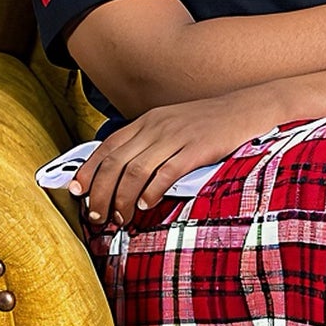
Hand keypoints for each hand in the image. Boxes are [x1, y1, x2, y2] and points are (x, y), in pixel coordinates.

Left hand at [69, 96, 265, 227]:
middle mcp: (157, 126)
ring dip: (122, 198)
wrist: (248, 109)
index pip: (108, 146)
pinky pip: (166, 172)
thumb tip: (127, 171)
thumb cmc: (211, 122)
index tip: (77, 190)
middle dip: (100, 192)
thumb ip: (151, 142)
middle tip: (97, 215)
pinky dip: (152, 191)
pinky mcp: (197, 149)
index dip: (89, 170)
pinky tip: (146, 204)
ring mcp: (177, 137)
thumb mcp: (174, 124)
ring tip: (120, 217)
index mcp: (148, 120)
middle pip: (116, 162)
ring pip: (136, 170)